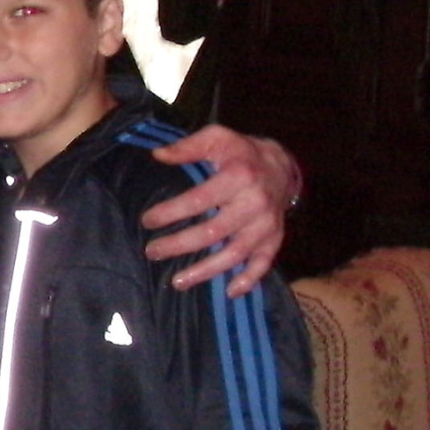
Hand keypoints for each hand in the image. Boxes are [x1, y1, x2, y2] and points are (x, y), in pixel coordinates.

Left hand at [140, 126, 299, 296]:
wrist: (283, 166)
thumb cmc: (241, 153)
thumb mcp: (217, 137)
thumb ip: (188, 146)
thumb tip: (157, 155)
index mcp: (239, 176)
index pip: (199, 200)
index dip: (171, 212)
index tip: (147, 221)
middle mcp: (255, 203)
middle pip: (213, 232)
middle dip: (179, 245)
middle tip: (152, 252)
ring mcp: (266, 225)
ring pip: (235, 254)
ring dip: (205, 271)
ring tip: (177, 281)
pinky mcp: (274, 239)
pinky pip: (263, 264)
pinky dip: (248, 280)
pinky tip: (229, 292)